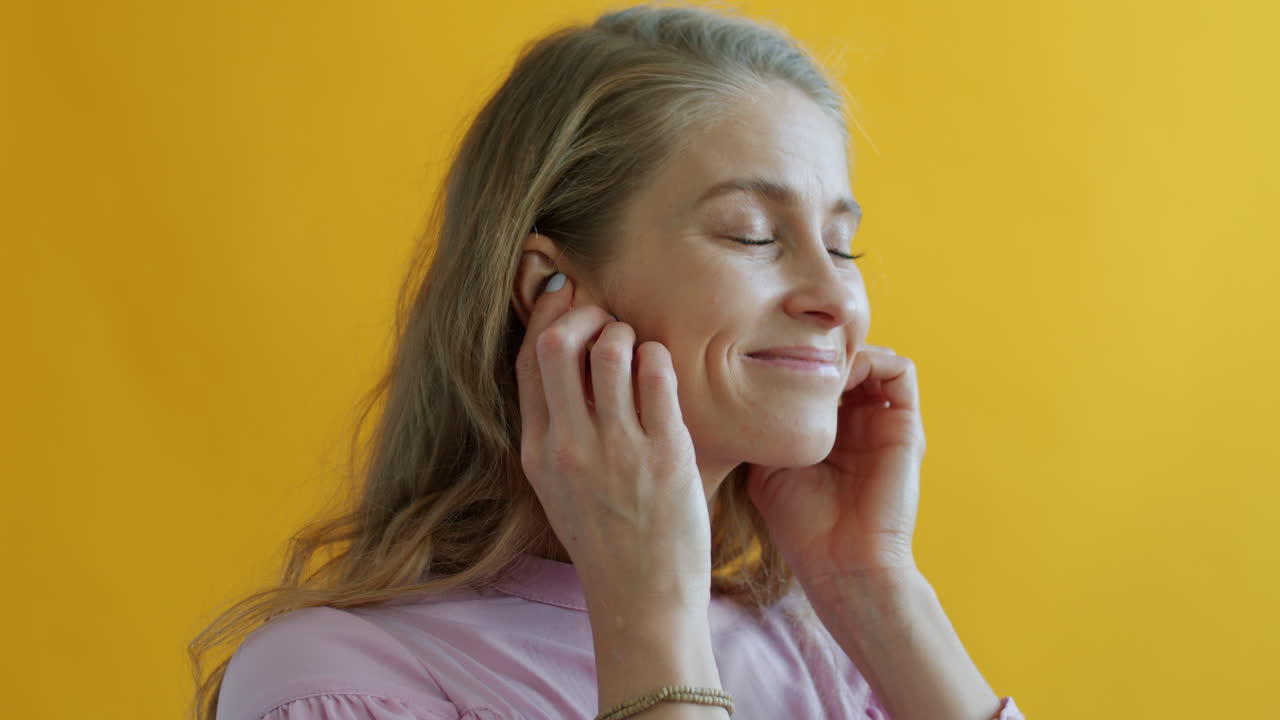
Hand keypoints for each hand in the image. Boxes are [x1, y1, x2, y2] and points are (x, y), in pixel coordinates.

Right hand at [515, 275, 711, 611]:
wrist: (641, 598)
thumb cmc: (605, 537)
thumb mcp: (557, 485)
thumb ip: (555, 427)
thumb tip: (565, 355)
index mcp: (537, 451)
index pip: (529, 360)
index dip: (547, 316)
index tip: (567, 297)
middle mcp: (570, 446)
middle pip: (559, 344)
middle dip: (585, 314)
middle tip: (607, 321)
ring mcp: (617, 450)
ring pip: (612, 349)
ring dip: (626, 334)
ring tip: (637, 349)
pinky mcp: (664, 455)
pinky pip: (657, 375)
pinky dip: (658, 358)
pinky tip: (660, 371)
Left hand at [745, 345, 925, 592]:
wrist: (843, 564)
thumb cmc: (801, 525)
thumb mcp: (767, 466)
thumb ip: (764, 426)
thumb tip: (737, 386)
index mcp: (825, 430)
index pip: (814, 374)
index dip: (793, 357)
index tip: (764, 353)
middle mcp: (856, 420)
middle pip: (843, 359)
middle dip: (817, 347)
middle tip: (789, 347)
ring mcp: (882, 420)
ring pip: (871, 357)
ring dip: (844, 351)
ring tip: (814, 363)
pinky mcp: (906, 425)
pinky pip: (900, 370)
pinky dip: (872, 359)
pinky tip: (839, 376)